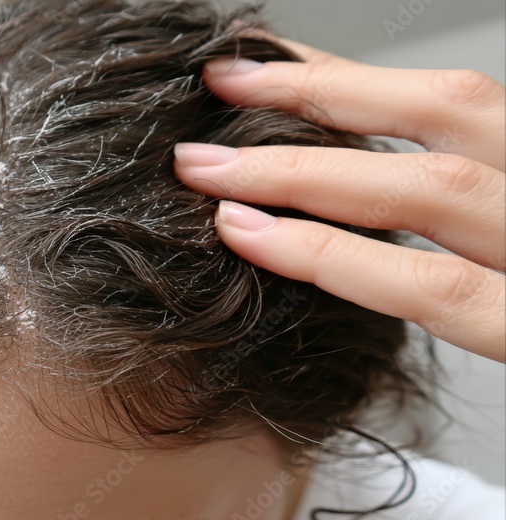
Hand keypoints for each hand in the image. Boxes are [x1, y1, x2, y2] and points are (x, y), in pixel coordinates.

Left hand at [174, 39, 504, 361]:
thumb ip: (477, 193)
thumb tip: (362, 176)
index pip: (453, 101)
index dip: (352, 78)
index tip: (265, 63)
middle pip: (443, 118)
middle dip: (317, 99)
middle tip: (219, 90)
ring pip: (428, 192)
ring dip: (303, 172)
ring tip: (207, 168)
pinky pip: (430, 291)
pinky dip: (333, 258)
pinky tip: (254, 238)